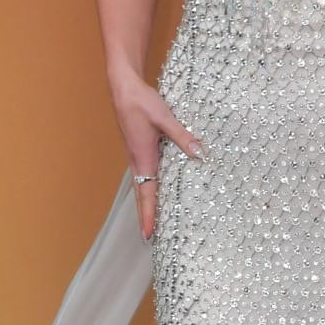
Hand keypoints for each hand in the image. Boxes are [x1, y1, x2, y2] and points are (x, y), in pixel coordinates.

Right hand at [111, 75, 202, 239]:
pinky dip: (149, 187)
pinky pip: (145, 174)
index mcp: (143, 158)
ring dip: (147, 203)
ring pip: (143, 185)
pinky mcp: (139, 149)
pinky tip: (158, 189)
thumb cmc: (141, 102)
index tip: (149, 234)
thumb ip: (183, 137)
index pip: (146, 194)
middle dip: (146, 216)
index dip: (148, 215)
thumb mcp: (165, 118)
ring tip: (154, 219)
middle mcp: (138, 161)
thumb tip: (200, 155)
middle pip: (142, 195)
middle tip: (149, 237)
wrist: (123, 87)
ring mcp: (137, 156)